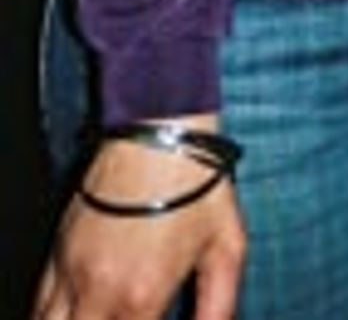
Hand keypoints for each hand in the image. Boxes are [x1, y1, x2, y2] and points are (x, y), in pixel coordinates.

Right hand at [30, 130, 246, 319]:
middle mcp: (99, 291)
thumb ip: (218, 307)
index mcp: (142, 297)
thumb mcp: (226, 248)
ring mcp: (71, 271)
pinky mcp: (58, 251)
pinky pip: (39, 306)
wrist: (162, 129)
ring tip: (101, 318)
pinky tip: (75, 319)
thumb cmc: (199, 186)